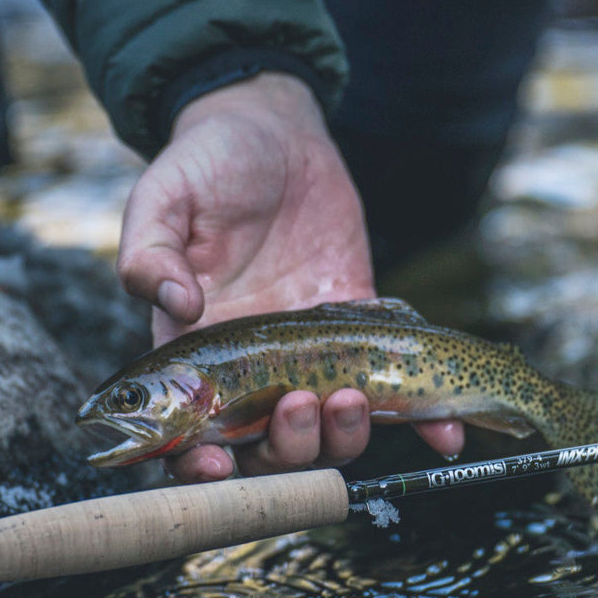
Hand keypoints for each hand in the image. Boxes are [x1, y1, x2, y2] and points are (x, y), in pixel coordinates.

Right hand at [117, 73, 462, 479]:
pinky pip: (393, 389)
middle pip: (267, 449)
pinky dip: (426, 423)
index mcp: (195, 351)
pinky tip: (448, 434)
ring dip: (345, 437)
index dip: (199, 466)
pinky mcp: (360, 330)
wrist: (272, 131)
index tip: (218, 465)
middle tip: (300, 403)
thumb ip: (149, 252)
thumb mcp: (163, 198)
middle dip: (288, 448)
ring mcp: (309, 356)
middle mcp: (251, 369)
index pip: (190, 433)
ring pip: (330, 433)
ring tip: (354, 394)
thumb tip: (177, 304)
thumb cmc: (205, 163)